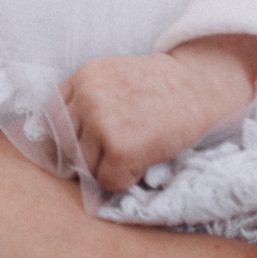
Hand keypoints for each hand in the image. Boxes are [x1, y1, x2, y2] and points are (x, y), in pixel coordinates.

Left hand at [61, 36, 256, 192]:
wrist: (202, 86)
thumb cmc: (162, 87)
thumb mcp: (114, 79)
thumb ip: (88, 102)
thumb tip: (65, 147)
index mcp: (82, 76)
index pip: (55, 117)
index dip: (74, 134)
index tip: (91, 141)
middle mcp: (86, 97)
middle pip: (67, 144)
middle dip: (89, 153)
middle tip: (117, 152)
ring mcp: (101, 122)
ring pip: (85, 165)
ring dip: (106, 168)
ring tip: (133, 154)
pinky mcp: (119, 148)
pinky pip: (107, 181)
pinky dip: (124, 181)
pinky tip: (142, 164)